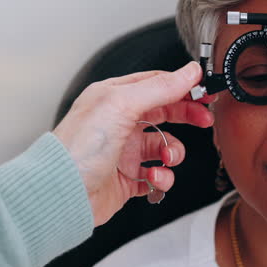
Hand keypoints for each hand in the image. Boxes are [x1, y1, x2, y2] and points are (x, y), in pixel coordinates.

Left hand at [53, 62, 213, 225]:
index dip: (183, 87)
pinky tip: (153, 178)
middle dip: (186, 116)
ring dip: (172, 153)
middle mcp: (118, 122)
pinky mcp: (126, 178)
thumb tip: (188, 72)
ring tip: (165, 158)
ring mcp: (123, 151)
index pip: (156, 84)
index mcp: (113, 97)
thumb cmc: (79, 148)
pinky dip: (162, 178)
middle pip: (164, 112)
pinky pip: (156, 175)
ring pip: (163, 146)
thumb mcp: (122, 104)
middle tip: (203, 120)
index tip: (204, 92)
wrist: (62, 194)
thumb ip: (159, 87)